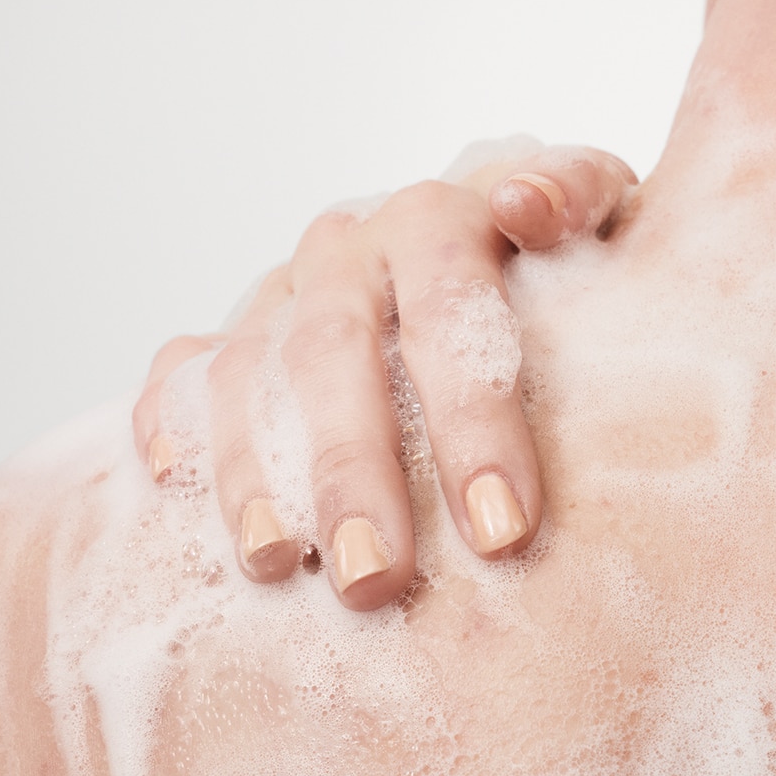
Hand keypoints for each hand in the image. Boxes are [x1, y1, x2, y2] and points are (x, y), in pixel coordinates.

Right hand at [131, 144, 636, 609]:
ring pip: (249, 369)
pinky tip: (176, 486)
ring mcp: (286, 291)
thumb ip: (579, 195)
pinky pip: (181, 370)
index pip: (449, 296)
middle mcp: (354, 246)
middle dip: (353, 468)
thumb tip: (527, 206)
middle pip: (335, 346)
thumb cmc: (574, 268)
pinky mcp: (234, 335)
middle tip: (377, 579)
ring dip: (255, 470)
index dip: (472, 412)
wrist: (523, 261)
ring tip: (277, 565)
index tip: (504, 530)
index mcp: (443, 215)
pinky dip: (172, 422)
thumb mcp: (603, 219)